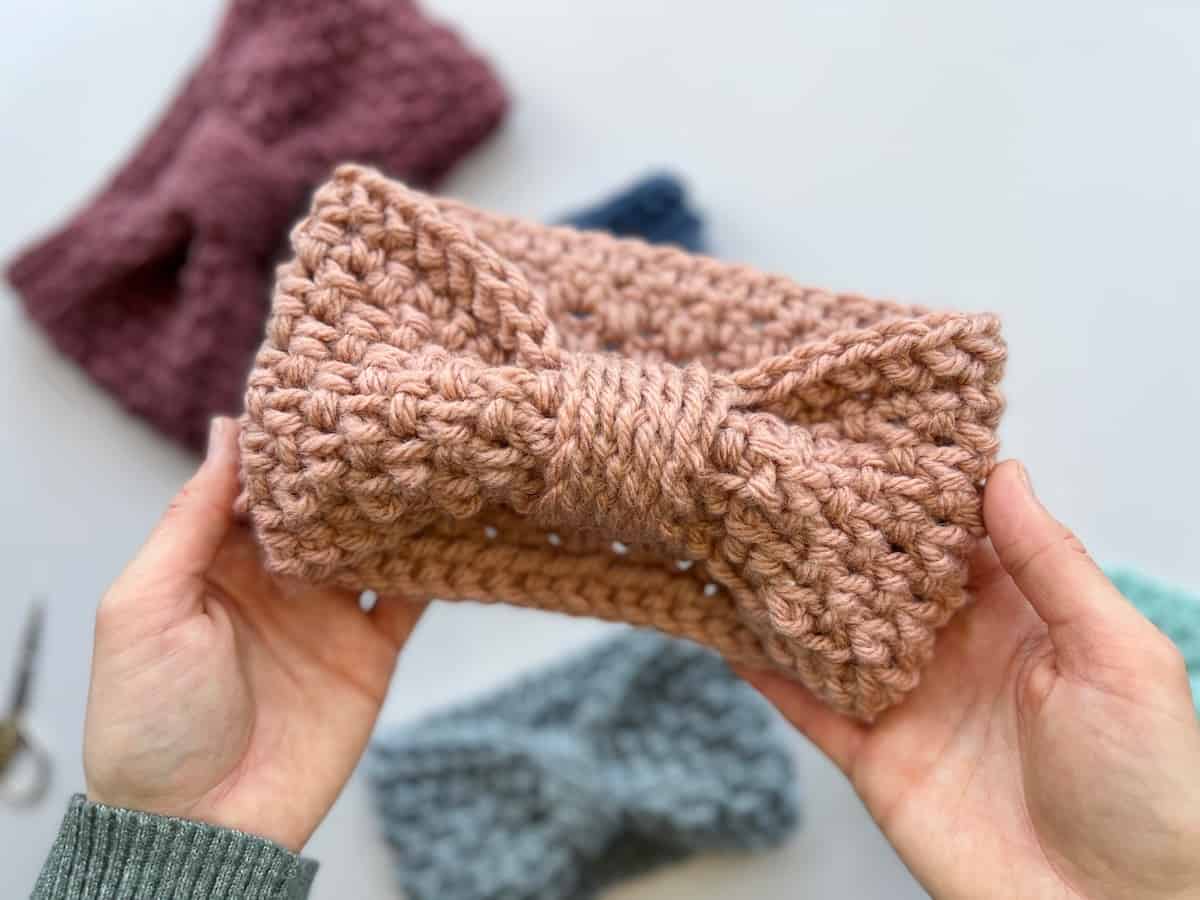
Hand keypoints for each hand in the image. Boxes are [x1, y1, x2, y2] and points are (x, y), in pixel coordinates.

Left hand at [84, 418, 425, 851]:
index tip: (319, 393)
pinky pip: (410, 598)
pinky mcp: (368, 653)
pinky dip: (435, 564)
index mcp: (214, 563)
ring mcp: (326, 615)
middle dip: (349, 464)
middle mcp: (276, 580)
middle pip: (322, 506)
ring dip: (397, 505)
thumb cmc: (150, 720)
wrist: (202, 826)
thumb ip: (188, 521)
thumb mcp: (146, 607)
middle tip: (389, 410)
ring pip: (372, 542)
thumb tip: (224, 433)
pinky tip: (459, 523)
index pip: (255, 485)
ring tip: (432, 455)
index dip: (283, 444)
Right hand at [740, 461, 1199, 898]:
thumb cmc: (1148, 789)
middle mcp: (958, 651)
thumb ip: (1053, 565)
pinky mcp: (875, 758)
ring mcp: (911, 703)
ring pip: (835, 632)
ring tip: (737, 535)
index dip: (916, 489)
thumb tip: (1003, 474)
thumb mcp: (1118, 657)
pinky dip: (767, 671)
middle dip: (840, 530)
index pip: (957, 535)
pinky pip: (810, 706)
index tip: (867, 436)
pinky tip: (726, 630)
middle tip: (783, 473)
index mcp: (1023, 617)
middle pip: (884, 576)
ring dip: (792, 592)